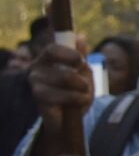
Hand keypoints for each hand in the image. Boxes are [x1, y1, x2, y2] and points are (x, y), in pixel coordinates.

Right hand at [29, 41, 91, 155]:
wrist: (68, 118)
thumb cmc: (75, 91)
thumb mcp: (82, 72)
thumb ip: (81, 56)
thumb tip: (81, 38)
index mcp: (46, 60)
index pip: (52, 50)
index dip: (68, 54)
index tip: (81, 62)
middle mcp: (37, 71)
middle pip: (61, 71)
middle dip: (79, 80)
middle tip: (85, 86)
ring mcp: (36, 86)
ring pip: (61, 85)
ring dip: (79, 92)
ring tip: (83, 96)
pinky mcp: (39, 102)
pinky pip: (59, 98)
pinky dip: (75, 100)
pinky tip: (77, 103)